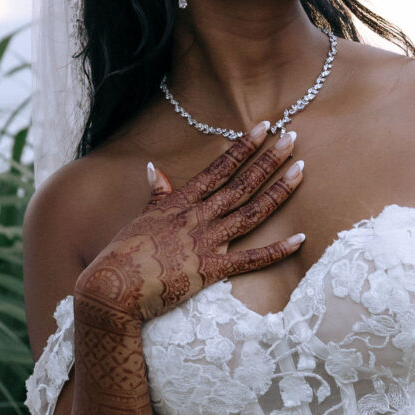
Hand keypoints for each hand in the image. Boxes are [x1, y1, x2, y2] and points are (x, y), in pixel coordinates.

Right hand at [74, 123, 304, 327]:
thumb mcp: (140, 217)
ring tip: (300, 171)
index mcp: (181, 202)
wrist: (114, 286)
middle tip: (292, 138)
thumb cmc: (123, 254)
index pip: (219, 168)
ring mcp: (207, 242)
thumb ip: (156, 193)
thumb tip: (154, 169)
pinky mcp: (212, 270)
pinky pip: (252, 259)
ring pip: (251, 213)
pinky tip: (301, 239)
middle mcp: (198, 217)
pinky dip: (278, 250)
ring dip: (278, 191)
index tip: (264, 127)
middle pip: (241, 184)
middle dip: (268, 160)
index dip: (243, 147)